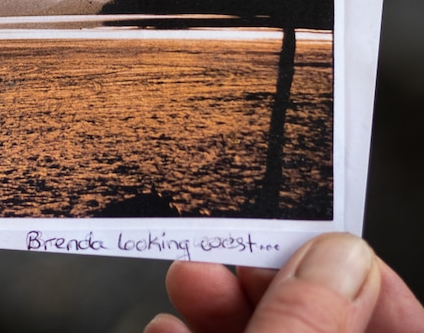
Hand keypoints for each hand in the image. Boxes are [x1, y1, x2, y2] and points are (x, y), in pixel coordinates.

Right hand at [145, 233, 423, 331]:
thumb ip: (304, 329)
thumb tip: (337, 257)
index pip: (406, 328)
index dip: (369, 282)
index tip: (319, 243)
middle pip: (323, 327)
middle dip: (270, 283)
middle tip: (231, 251)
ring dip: (218, 307)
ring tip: (187, 280)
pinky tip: (167, 329)